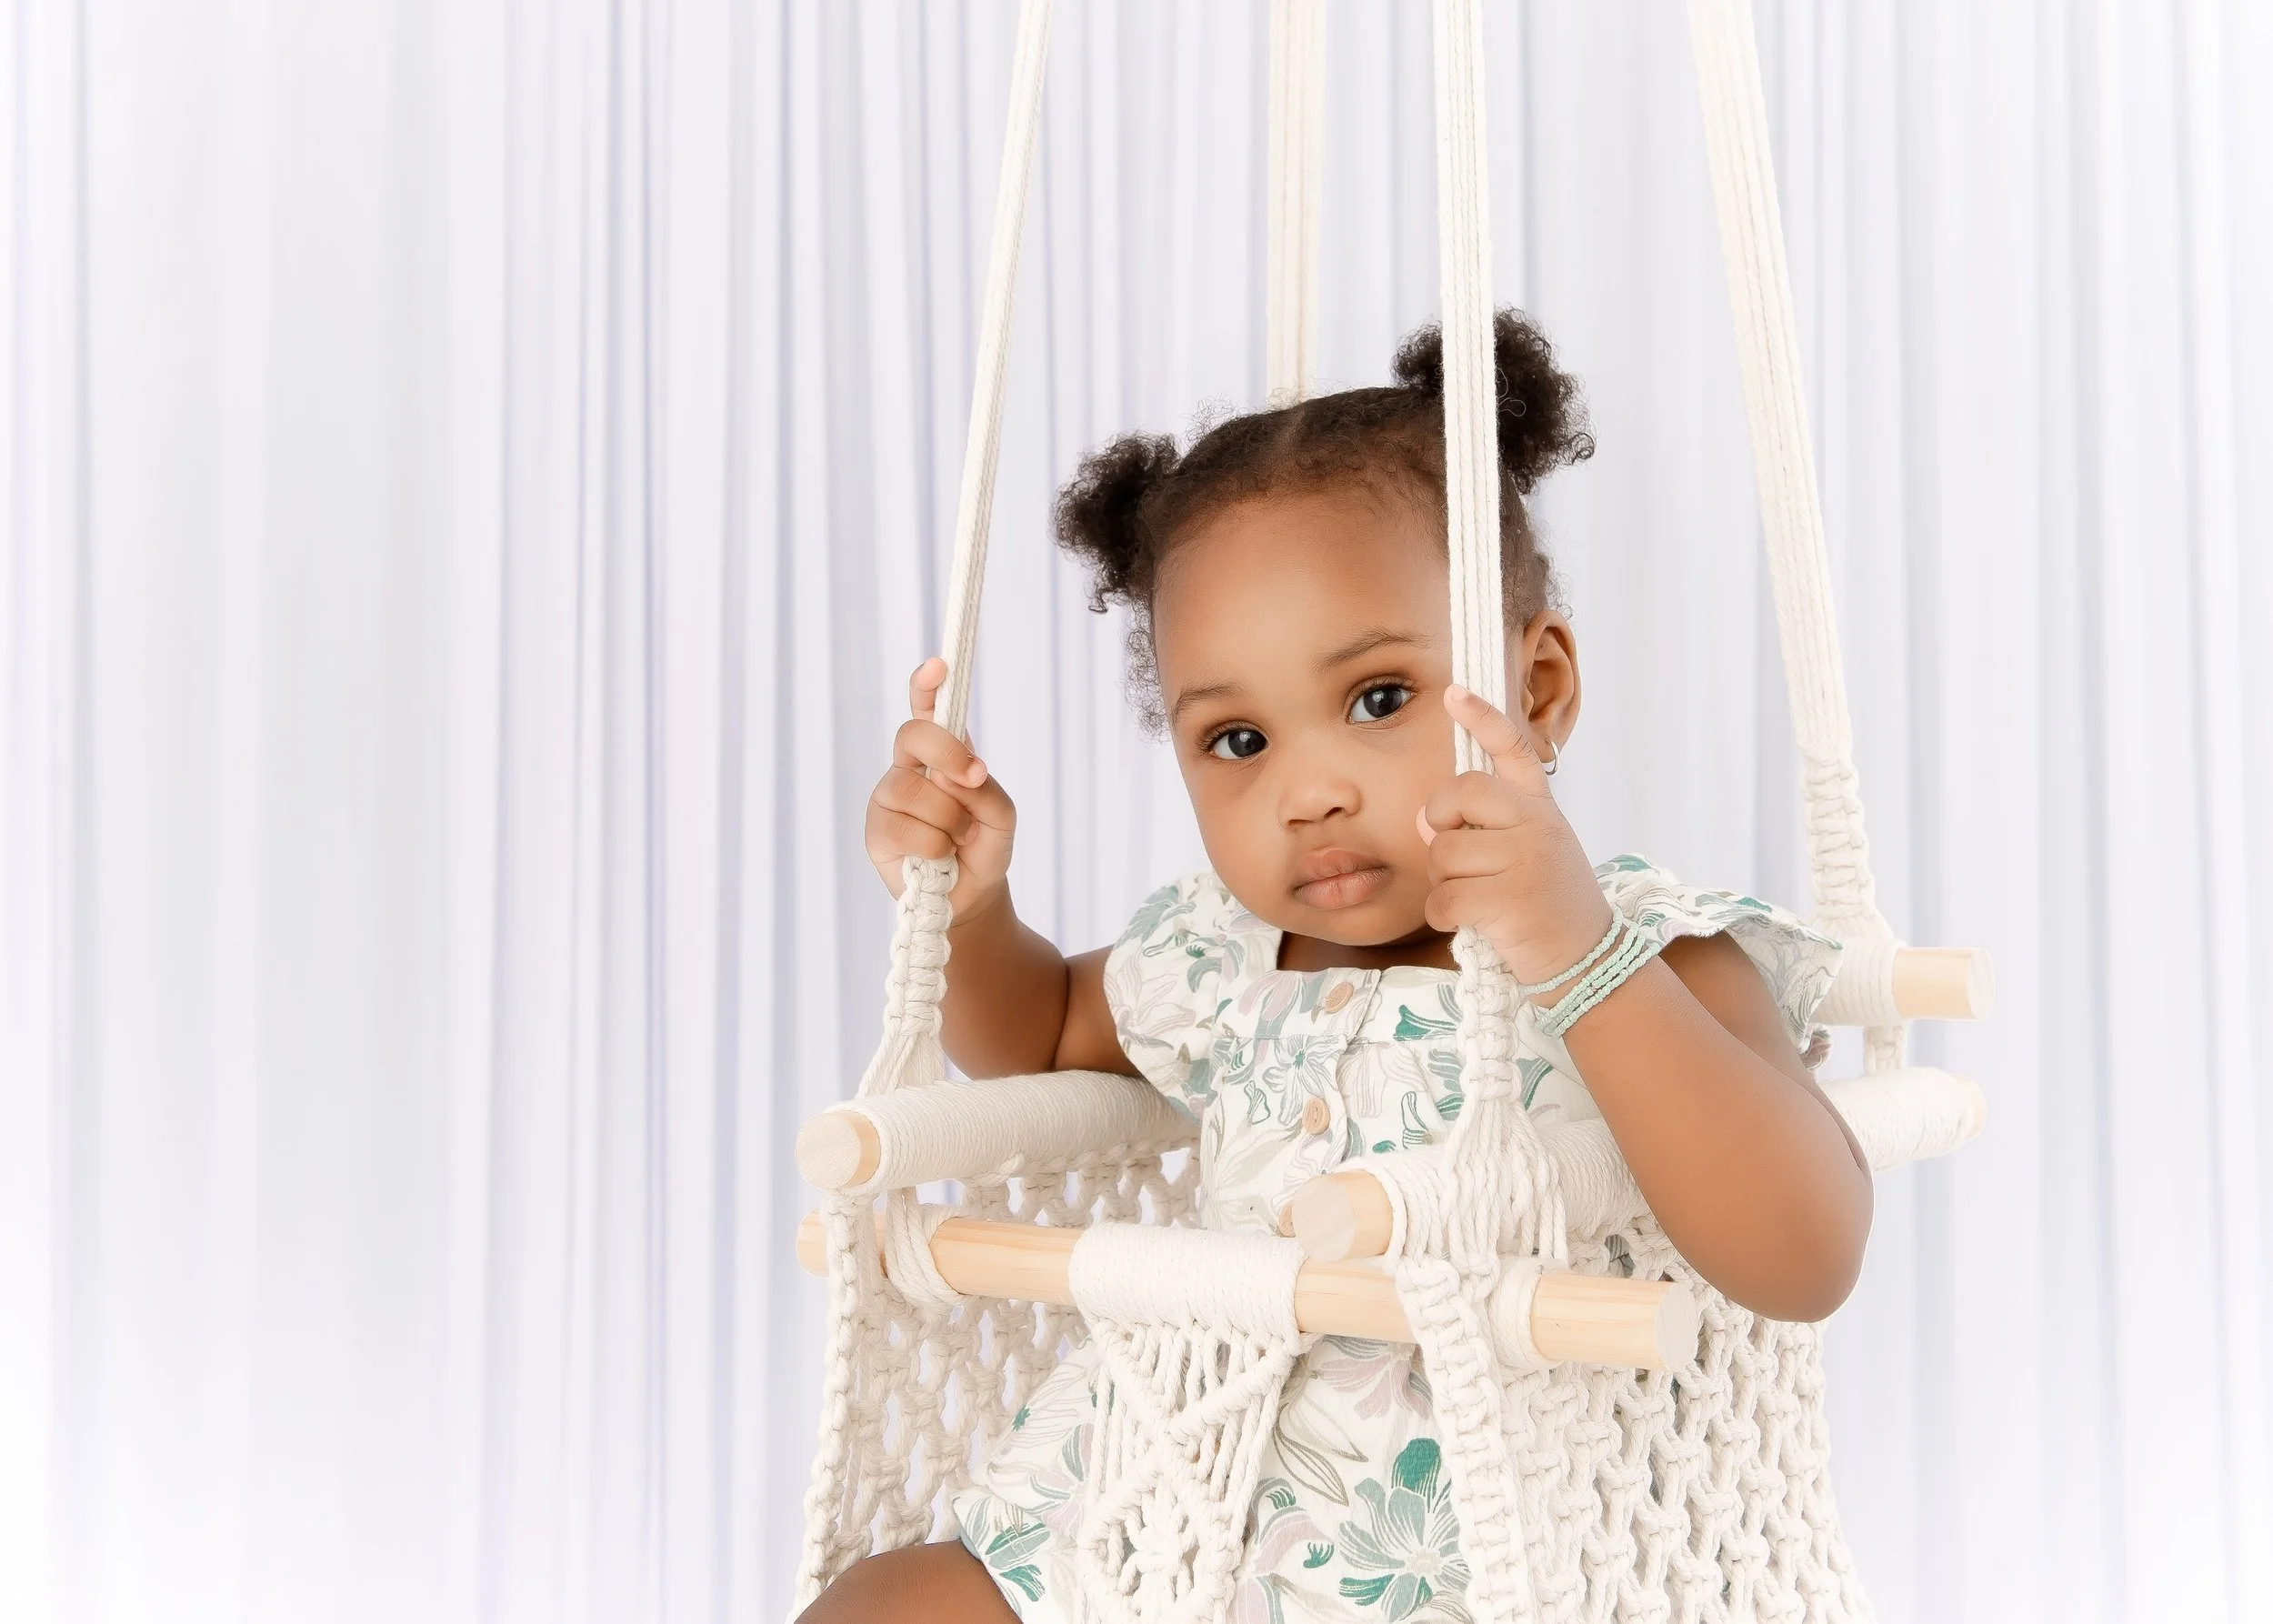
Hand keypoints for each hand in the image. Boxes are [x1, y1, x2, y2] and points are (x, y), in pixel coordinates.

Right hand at [864, 657, 1016, 920]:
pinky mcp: (876, 832)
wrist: (971, 895)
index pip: (927, 711)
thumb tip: (958, 776)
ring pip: (914, 789)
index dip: (926, 686)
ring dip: (949, 818)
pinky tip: (939, 858)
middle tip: (975, 776)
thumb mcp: (1001, 816)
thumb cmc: (984, 846)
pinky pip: (907, 828)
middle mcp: (909, 769)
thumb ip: (984, 790)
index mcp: (940, 755)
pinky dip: (936, 846)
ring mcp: (888, 799)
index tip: (938, 666)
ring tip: (958, 839)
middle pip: (912, 735)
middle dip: (947, 752)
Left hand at [1417, 684, 1613, 993]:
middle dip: (1440, 821)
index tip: (1454, 692)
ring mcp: (1526, 861)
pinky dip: (1443, 915)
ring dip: (1445, 882)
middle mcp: (1537, 825)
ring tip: (1478, 897)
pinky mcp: (1509, 901)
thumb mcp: (1528, 854)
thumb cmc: (1547, 905)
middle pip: (1460, 794)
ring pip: (1443, 852)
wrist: (1587, 960)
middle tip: (1455, 851)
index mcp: (1541, 809)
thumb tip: (1425, 823)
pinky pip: (1443, 898)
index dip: (1482, 718)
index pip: (1513, 749)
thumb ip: (1482, 831)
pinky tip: (1470, 922)